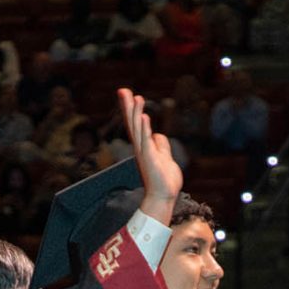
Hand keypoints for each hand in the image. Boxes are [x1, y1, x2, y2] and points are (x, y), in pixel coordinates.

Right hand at [118, 87, 181, 224]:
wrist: (164, 197)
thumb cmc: (164, 181)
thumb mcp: (165, 157)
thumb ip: (161, 145)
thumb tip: (158, 134)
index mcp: (144, 147)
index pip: (136, 124)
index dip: (132, 109)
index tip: (128, 94)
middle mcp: (141, 148)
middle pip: (133, 124)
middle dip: (128, 107)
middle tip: (123, 90)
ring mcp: (145, 154)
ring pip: (139, 130)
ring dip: (137, 113)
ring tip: (136, 98)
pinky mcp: (150, 160)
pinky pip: (146, 142)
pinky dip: (145, 129)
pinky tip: (144, 118)